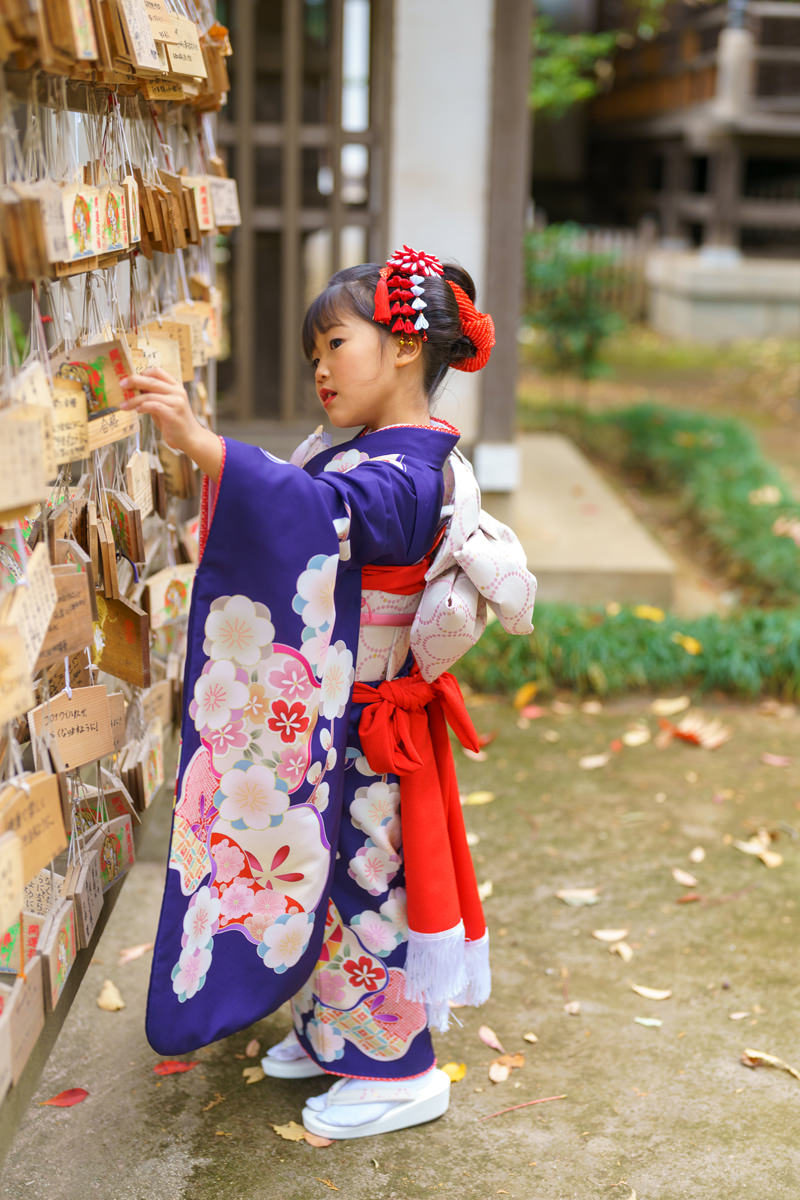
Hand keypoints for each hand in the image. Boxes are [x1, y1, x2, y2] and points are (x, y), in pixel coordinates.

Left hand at [121, 366, 222, 480]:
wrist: (191, 438)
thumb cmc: (174, 422)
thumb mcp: (164, 405)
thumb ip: (153, 396)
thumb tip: (133, 390)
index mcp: (176, 386)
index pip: (158, 372)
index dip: (142, 373)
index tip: (130, 378)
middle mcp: (177, 392)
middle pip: (152, 380)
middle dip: (134, 381)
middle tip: (121, 384)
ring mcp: (177, 402)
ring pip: (149, 395)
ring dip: (133, 400)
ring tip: (123, 405)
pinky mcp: (173, 414)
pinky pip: (154, 406)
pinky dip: (143, 407)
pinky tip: (137, 411)